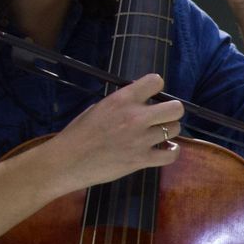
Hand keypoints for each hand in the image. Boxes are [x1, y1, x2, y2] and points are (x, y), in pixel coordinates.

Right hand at [45, 73, 185, 190]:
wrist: (67, 161)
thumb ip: (122, 103)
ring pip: (175, 129)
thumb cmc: (78, 133)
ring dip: (170, 131)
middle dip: (172, 111)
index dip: (157, 89)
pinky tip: (166, 149)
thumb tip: (140, 101)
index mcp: (123, 99)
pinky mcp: (142, 160)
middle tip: (162, 117)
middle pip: (176, 108)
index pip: (156, 82)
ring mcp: (141, 139)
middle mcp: (136, 116)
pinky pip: (172, 154)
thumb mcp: (99, 108)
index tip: (153, 97)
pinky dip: (172, 152)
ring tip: (160, 135)